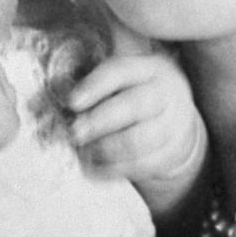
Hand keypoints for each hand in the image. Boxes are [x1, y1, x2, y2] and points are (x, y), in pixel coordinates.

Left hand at [68, 48, 207, 220]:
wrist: (177, 121)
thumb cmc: (138, 93)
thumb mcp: (127, 75)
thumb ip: (99, 76)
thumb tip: (58, 83)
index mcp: (151, 67)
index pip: (122, 71)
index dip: (95, 85)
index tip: (71, 101)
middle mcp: (166, 93)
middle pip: (133, 106)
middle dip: (98, 121)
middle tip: (74, 133)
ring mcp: (173, 125)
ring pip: (138, 141)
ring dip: (104, 149)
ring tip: (83, 152)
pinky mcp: (171, 153)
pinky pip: (141, 165)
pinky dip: (113, 169)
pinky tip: (94, 167)